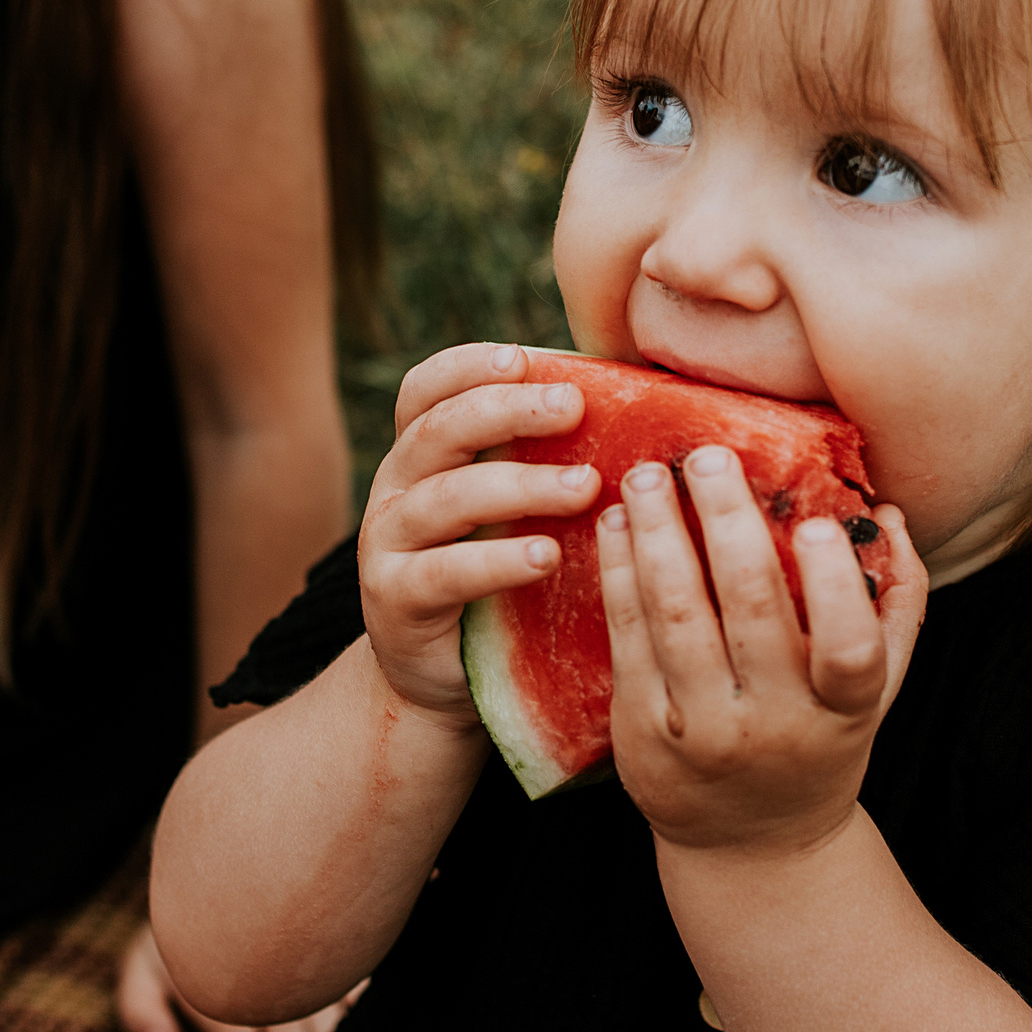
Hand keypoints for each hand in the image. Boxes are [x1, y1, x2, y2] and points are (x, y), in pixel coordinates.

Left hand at [115, 920, 359, 1031]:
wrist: (219, 863)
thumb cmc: (178, 926)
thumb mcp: (141, 966)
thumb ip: (140, 1011)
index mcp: (223, 992)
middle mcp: (268, 979)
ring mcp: (301, 963)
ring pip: (326, 1019)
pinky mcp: (327, 947)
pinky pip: (353, 981)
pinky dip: (360, 1006)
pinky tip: (365, 1026)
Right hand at [356, 342, 600, 724]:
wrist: (439, 673)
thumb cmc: (496, 572)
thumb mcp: (512, 507)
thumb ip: (547, 455)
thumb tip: (643, 398)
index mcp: (422, 452)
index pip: (427, 388)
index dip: (469, 366)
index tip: (525, 358)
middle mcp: (396, 487)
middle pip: (439, 429)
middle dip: (507, 409)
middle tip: (573, 406)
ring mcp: (388, 543)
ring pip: (446, 498)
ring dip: (520, 485)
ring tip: (585, 486)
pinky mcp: (396, 599)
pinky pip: (446, 573)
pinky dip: (499, 561)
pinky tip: (548, 556)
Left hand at [598, 445, 927, 857]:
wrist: (751, 846)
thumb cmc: (820, 741)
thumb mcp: (877, 690)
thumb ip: (897, 603)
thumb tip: (890, 514)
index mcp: (842, 710)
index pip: (848, 653)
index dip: (834, 590)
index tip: (815, 524)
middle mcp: (772, 724)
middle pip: (748, 614)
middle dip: (725, 525)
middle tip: (707, 457)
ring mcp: (701, 731)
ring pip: (675, 617)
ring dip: (656, 536)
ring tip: (645, 475)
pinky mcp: (641, 730)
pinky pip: (627, 637)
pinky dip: (618, 573)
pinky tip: (616, 525)